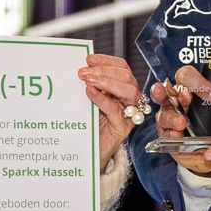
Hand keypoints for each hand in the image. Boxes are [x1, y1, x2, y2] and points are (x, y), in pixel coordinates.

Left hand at [79, 54, 144, 171]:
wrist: (88, 151)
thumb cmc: (89, 124)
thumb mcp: (89, 100)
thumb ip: (90, 85)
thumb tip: (80, 68)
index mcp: (122, 89)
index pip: (121, 68)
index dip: (107, 60)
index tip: (89, 58)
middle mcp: (129, 100)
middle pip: (126, 77)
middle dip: (104, 70)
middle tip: (83, 72)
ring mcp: (128, 114)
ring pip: (127, 91)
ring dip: (107, 81)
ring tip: (87, 80)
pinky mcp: (122, 128)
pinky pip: (115, 110)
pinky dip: (102, 99)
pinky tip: (90, 93)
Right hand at [150, 67, 210, 176]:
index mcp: (193, 89)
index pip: (187, 76)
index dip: (197, 82)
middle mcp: (178, 101)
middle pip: (166, 89)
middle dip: (165, 91)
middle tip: (176, 95)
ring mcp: (171, 118)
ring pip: (163, 113)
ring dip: (171, 118)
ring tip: (182, 124)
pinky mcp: (168, 136)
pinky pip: (163, 134)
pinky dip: (170, 134)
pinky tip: (177, 137)